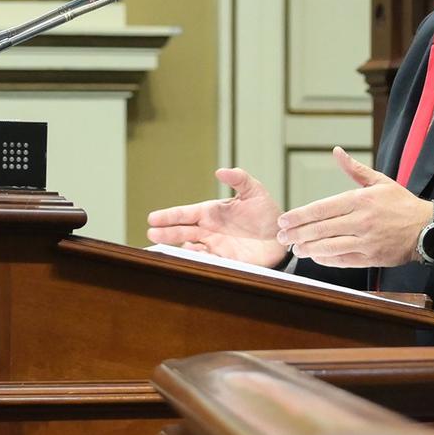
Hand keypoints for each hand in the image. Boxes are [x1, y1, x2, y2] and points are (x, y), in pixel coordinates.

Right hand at [146, 167, 288, 268]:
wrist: (282, 237)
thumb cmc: (267, 213)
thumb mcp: (255, 191)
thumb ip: (239, 179)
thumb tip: (220, 171)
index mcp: (212, 213)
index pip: (186, 214)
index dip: (169, 216)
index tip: (152, 218)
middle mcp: (209, 230)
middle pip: (182, 231)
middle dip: (167, 232)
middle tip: (152, 233)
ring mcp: (216, 247)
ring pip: (190, 248)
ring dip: (178, 248)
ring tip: (164, 248)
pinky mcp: (225, 261)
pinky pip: (208, 262)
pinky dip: (198, 261)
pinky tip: (190, 257)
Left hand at [276, 147, 433, 267]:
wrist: (427, 229)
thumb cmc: (401, 204)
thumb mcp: (380, 181)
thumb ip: (355, 169)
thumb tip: (337, 152)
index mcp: (361, 200)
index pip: (323, 208)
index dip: (300, 215)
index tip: (284, 220)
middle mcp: (362, 221)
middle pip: (322, 228)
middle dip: (297, 233)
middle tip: (282, 237)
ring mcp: (366, 241)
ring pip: (329, 247)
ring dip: (308, 248)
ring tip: (295, 248)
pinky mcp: (371, 258)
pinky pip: (343, 261)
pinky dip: (326, 260)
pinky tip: (315, 257)